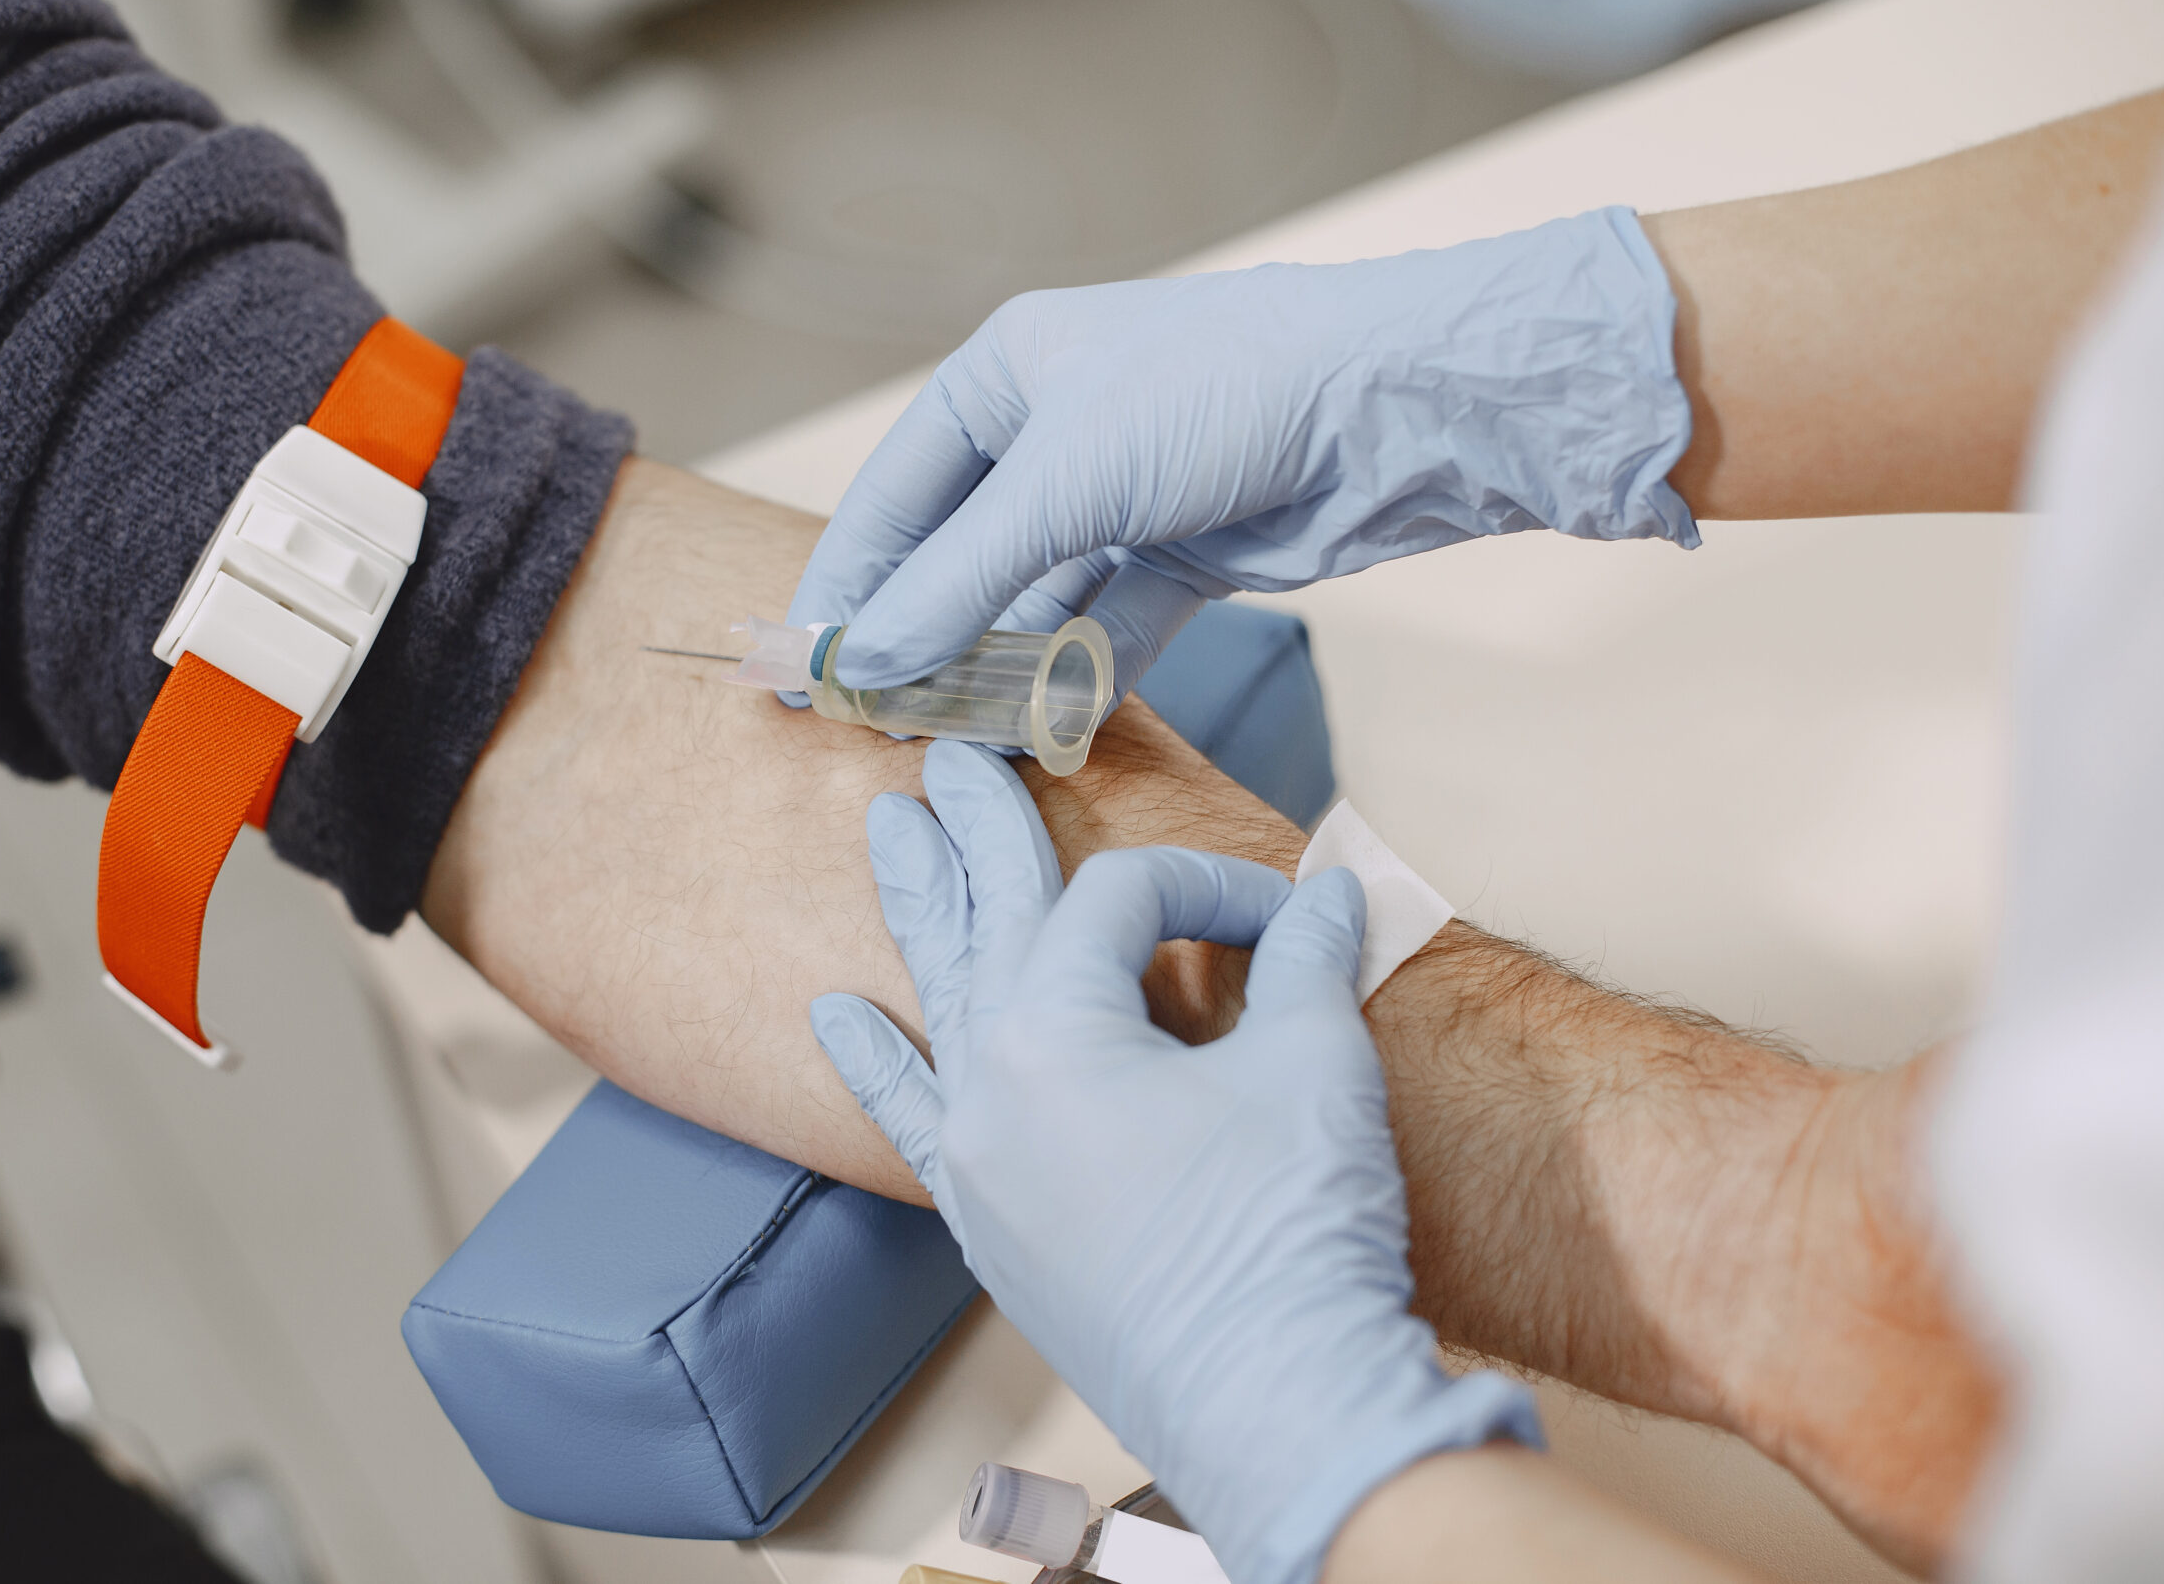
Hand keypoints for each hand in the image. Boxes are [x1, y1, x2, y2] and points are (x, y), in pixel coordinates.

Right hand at [787, 209, 1694, 698]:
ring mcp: (1126, 495)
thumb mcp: (1065, 483)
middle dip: (919, 641)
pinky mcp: (1191, 553)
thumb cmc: (1221, 394)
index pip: (893, 497)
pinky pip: (1108, 628)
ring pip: (1034, 601)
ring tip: (948, 744)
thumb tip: (862, 668)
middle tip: (870, 727)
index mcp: (1006, 375)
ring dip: (995, 672)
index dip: (845, 585)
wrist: (1395, 406)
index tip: (802, 671)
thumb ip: (958, 583)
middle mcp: (1058, 431)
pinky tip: (1041, 731)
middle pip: (959, 557)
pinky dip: (1077, 678)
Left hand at [811, 741, 1537, 1583]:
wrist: (1280, 1410)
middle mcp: (991, 1084)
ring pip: (937, 1002)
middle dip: (981, 829)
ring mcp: (977, 1159)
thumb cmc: (1296, 1236)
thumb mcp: (1315, 1069)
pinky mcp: (987, 1222)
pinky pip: (909, 1122)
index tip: (1290, 920)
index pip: (1120, 902)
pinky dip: (874, 1062)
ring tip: (885, 831)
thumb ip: (1307, 960)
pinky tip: (830, 1015)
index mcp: (1057, 1031)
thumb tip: (1333, 891)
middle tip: (950, 754)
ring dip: (919, 911)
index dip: (1209, 888)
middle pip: (990, 919)